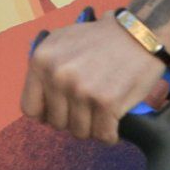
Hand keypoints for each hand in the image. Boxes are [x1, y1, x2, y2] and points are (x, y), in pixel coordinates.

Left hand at [21, 15, 167, 144]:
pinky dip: (111, 133)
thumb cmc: (103, 39)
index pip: (30, 108)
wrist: (139, 33)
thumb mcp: (62, 41)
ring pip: (80, 132)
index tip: (61, 110)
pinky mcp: (106, 103)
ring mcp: (81, 90)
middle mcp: (57, 76)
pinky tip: (115, 119)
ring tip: (102, 109)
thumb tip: (37, 99)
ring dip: (93, 126)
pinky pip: (103, 135)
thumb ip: (45, 67)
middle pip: (56, 123)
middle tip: (89, 106)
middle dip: (73, 119)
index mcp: (41, 60)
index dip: (47, 113)